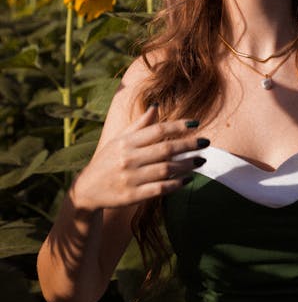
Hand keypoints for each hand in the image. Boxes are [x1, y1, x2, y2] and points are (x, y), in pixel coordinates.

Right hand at [71, 107, 207, 211]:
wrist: (87, 190)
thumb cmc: (108, 160)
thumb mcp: (120, 140)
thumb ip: (139, 124)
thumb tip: (157, 105)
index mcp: (126, 142)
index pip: (157, 130)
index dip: (178, 126)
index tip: (196, 123)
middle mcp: (128, 158)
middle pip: (165, 149)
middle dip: (188, 144)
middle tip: (206, 142)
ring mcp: (130, 178)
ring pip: (165, 169)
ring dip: (186, 165)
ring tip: (201, 160)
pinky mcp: (132, 196)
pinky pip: (159, 189)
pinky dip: (175, 184)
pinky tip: (188, 179)